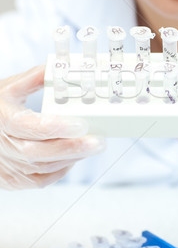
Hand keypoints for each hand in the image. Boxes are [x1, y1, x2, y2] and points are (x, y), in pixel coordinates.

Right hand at [0, 66, 104, 189]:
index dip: (56, 127)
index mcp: (3, 118)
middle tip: (98, 141)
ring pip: (42, 168)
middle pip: (38, 152)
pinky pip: (41, 180)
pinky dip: (60, 169)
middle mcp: (3, 145)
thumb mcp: (9, 87)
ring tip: (93, 146)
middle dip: (72, 148)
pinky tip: (74, 157)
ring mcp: (7, 165)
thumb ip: (35, 77)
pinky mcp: (13, 179)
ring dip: (71, 158)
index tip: (81, 124)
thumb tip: (58, 68)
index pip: (29, 126)